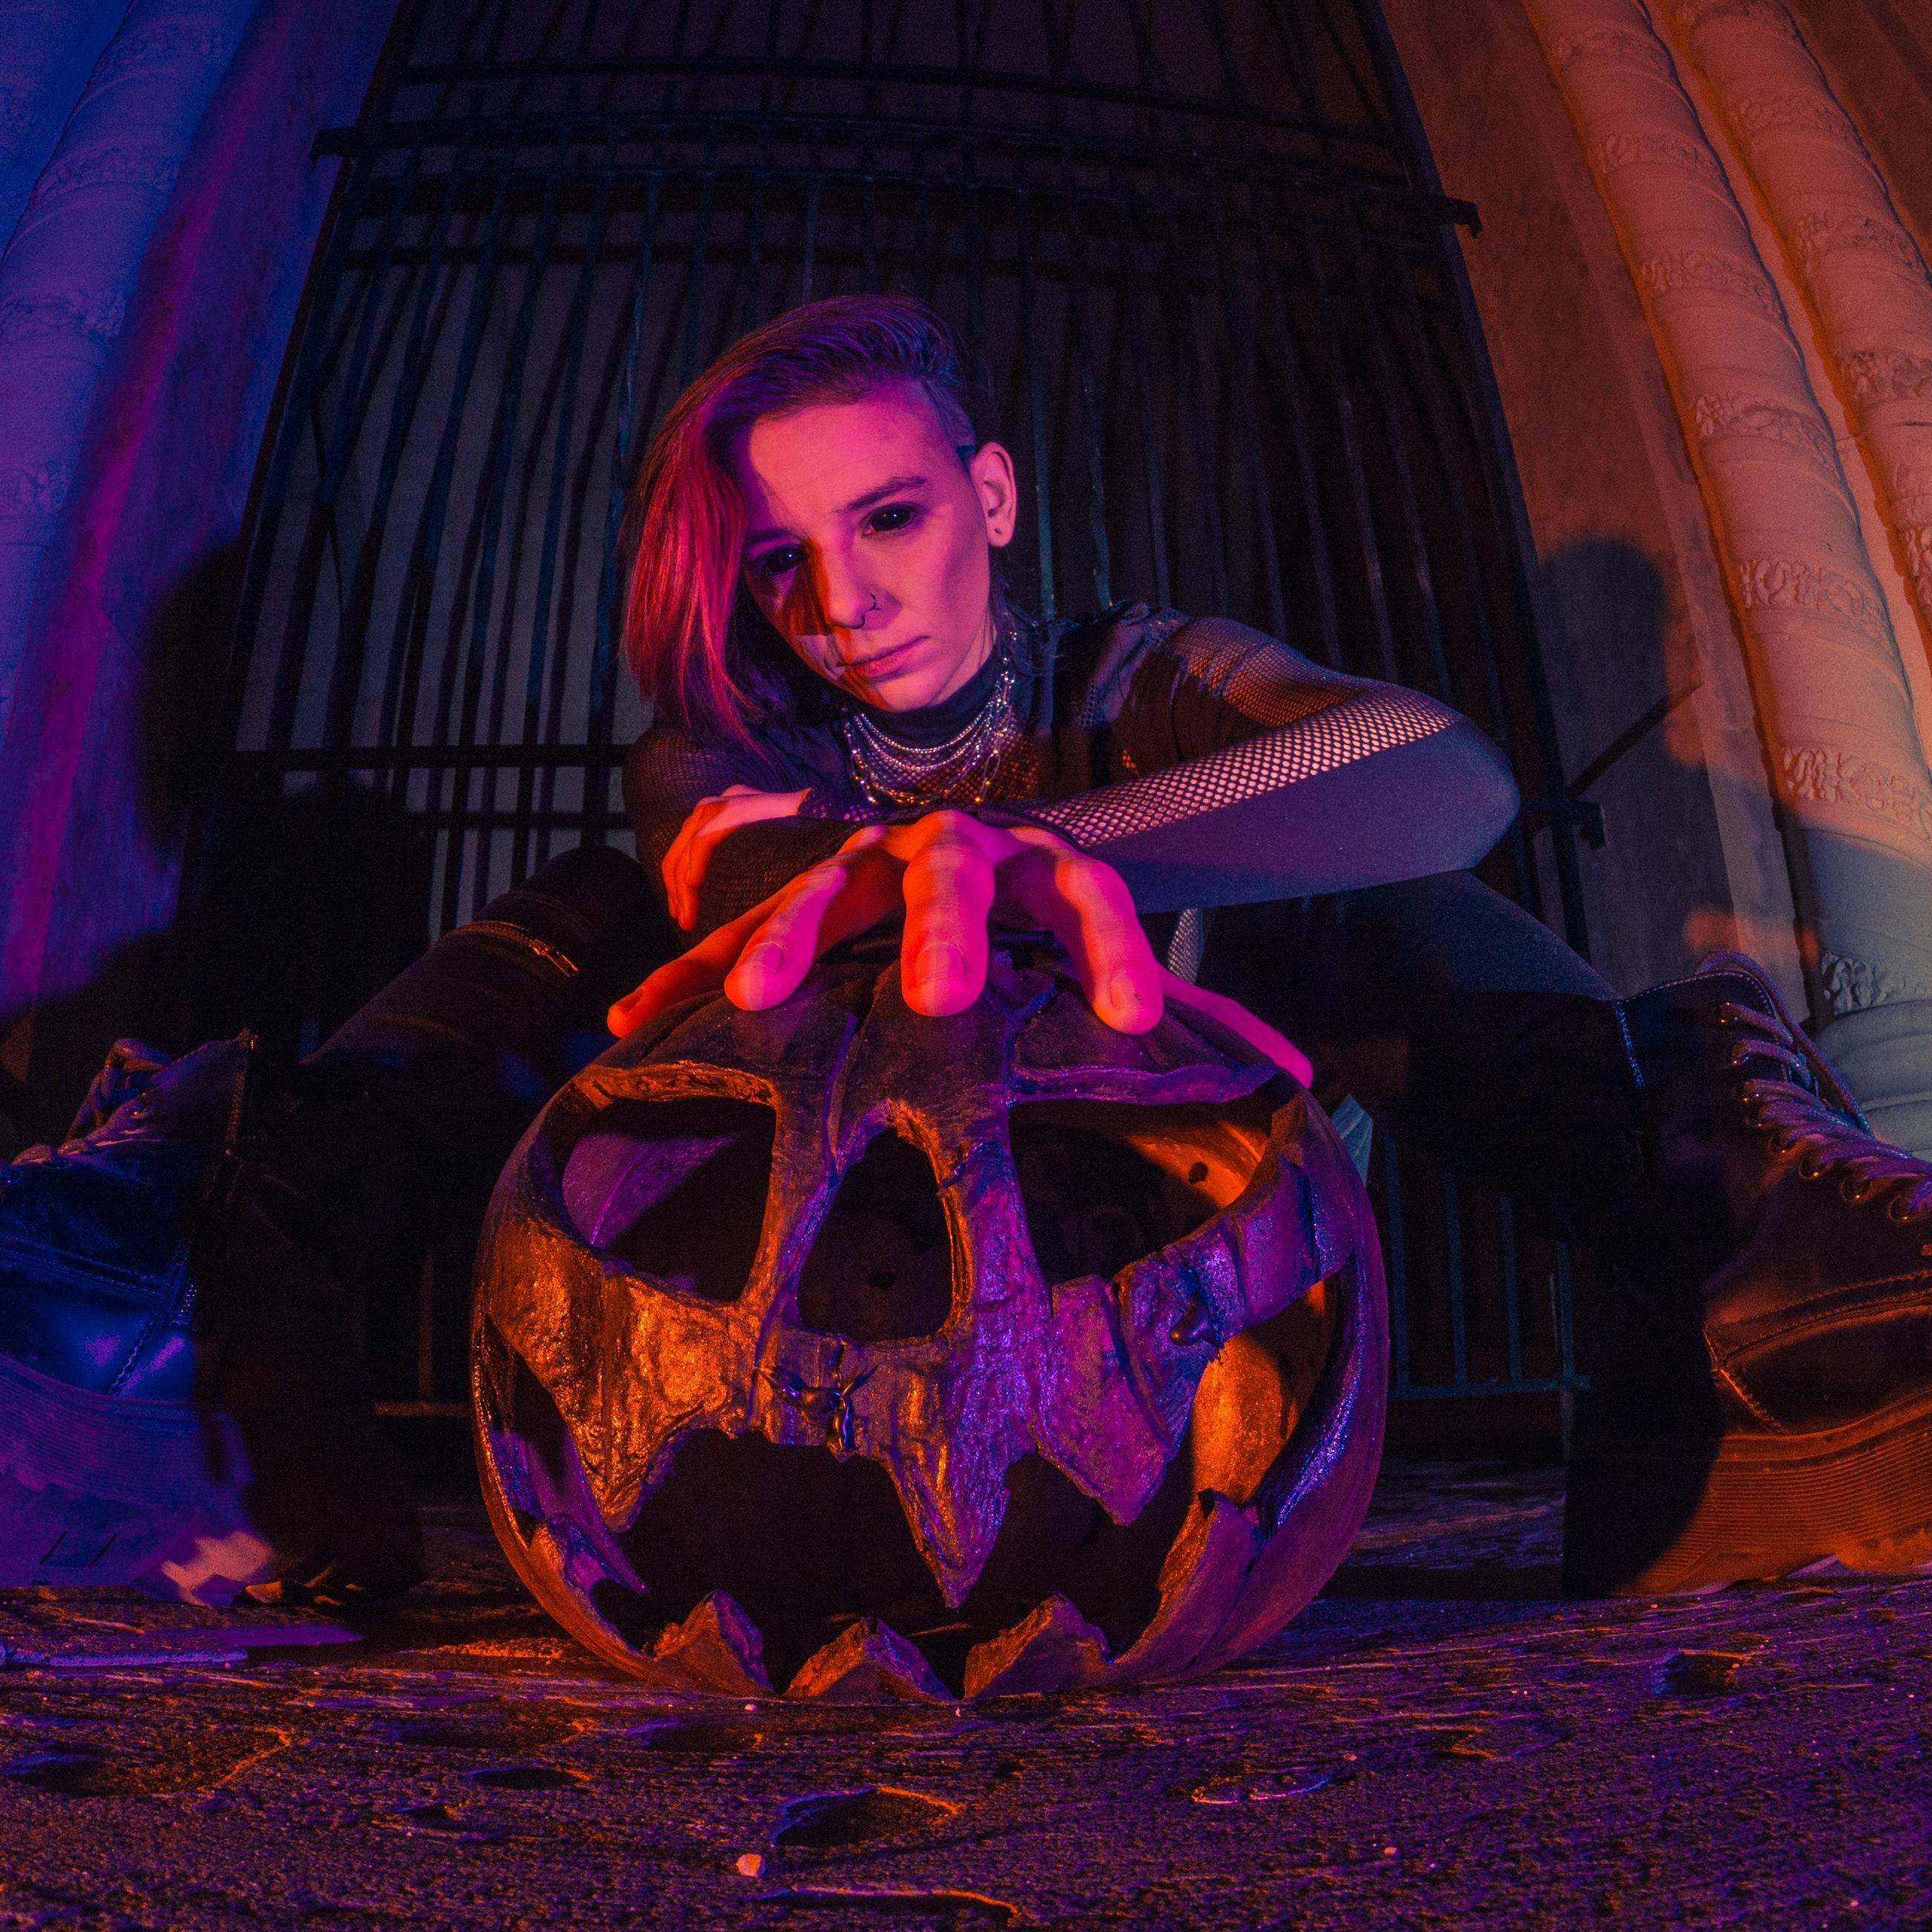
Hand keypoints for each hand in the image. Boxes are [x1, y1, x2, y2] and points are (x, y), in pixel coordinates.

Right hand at [607, 812, 1312, 1084]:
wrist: (964, 852)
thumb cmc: (1052, 928)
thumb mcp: (1123, 954)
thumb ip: (1204, 1015)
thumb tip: (1301, 1082)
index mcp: (1048, 867)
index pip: (1094, 896)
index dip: (1116, 952)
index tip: (1130, 1018)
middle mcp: (953, 849)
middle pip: (950, 873)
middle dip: (940, 931)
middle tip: (937, 995)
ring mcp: (863, 865)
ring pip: (821, 891)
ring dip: (786, 940)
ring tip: (754, 1000)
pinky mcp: (793, 899)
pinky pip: (730, 936)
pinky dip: (683, 975)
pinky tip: (630, 1021)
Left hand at [658, 785, 812, 929]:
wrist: (839, 827)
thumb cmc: (813, 851)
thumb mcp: (770, 856)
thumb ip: (745, 863)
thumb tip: (718, 892)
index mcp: (732, 810)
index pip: (692, 842)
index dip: (680, 879)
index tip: (683, 911)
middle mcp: (727, 800)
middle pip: (685, 842)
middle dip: (677, 885)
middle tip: (683, 920)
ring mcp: (731, 801)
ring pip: (691, 843)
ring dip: (683, 883)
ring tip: (688, 916)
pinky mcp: (737, 808)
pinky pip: (704, 840)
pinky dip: (695, 868)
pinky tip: (694, 889)